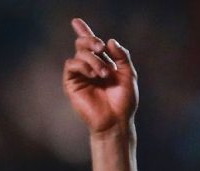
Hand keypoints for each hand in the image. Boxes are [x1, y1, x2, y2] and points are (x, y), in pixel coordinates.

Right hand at [62, 18, 137, 134]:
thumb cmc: (124, 101)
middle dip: (91, 41)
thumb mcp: (128, 75)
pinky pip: (71, 65)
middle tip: (101, 48)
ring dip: (93, 60)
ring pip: (79, 54)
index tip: (76, 21)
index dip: (83, 31)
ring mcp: (80, 75)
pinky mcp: (72, 83)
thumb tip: (110, 40)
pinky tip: (94, 75)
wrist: (117, 120)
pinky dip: (83, 65)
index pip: (91, 45)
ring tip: (105, 74)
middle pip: (83, 44)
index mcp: (103, 63)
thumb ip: (122, 57)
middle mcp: (90, 67)